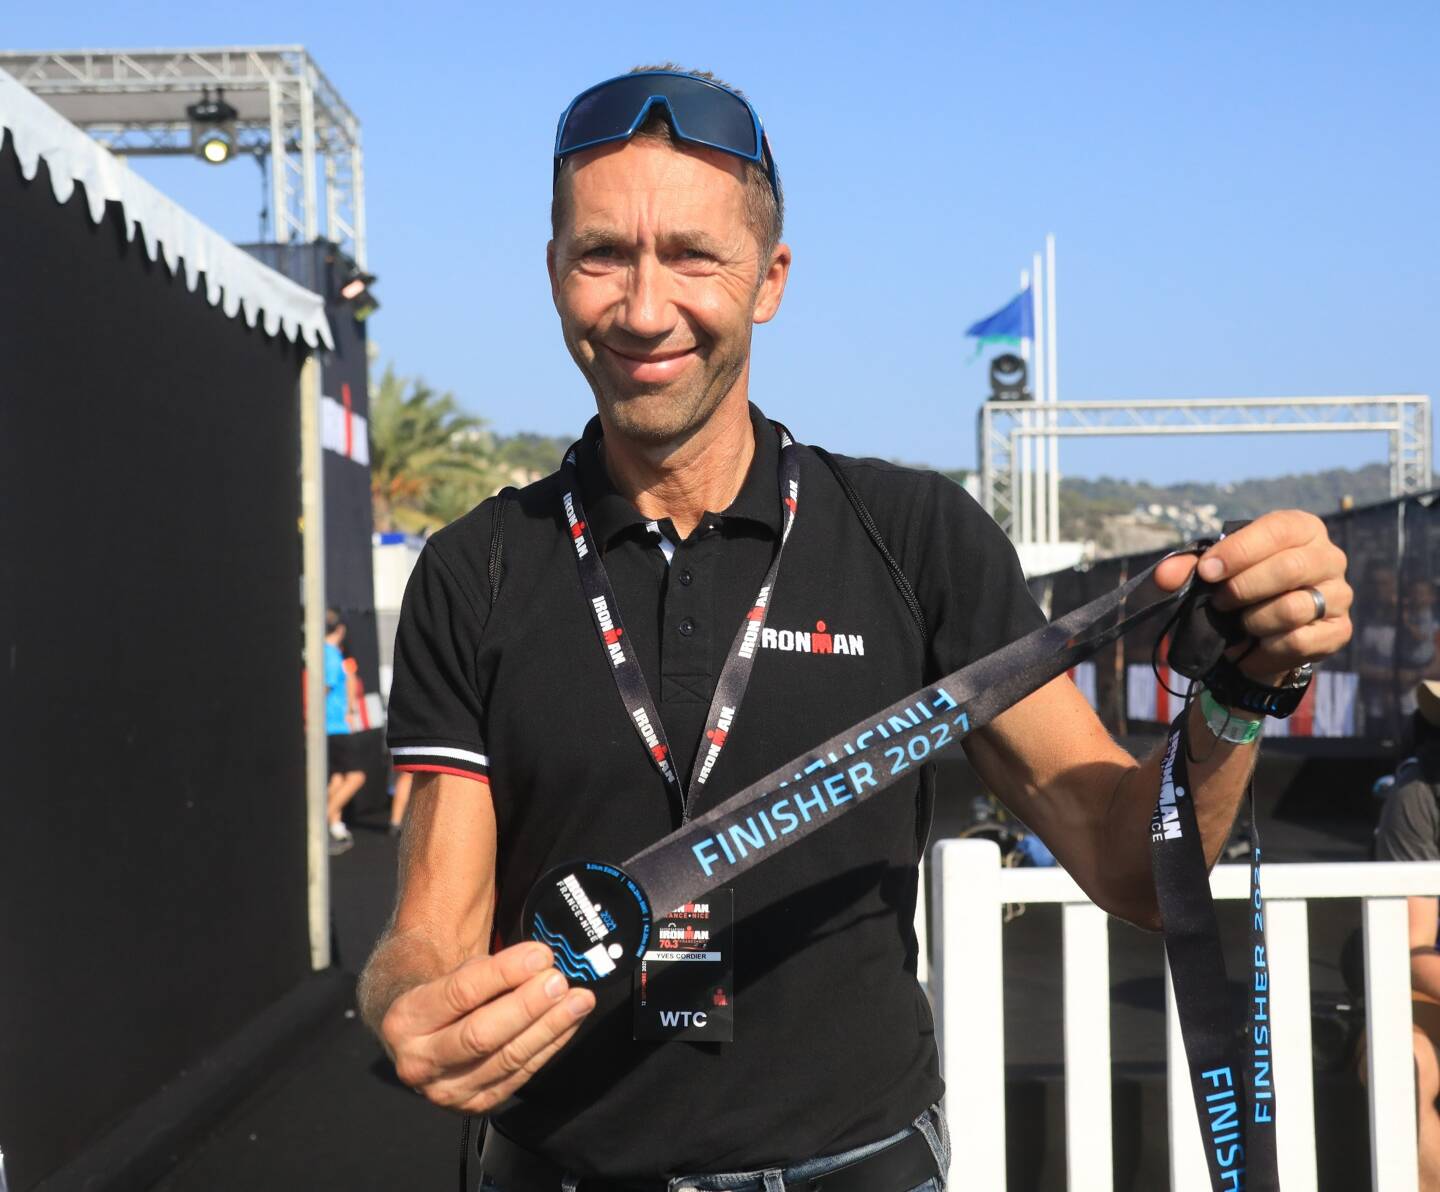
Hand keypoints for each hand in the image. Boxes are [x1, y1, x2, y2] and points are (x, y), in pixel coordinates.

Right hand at [380, 941, 594, 1113]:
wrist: (419, 1039)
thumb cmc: (442, 998)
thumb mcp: (450, 975)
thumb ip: (489, 972)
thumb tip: (538, 964)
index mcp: (405, 1020)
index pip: (460, 993)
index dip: (504, 973)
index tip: (540, 956)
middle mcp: (419, 1062)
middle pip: (480, 1034)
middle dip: (526, 1006)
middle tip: (558, 982)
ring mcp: (446, 1091)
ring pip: (505, 1059)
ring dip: (548, 1027)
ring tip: (577, 1001)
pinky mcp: (475, 1106)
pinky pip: (519, 1076)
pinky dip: (549, 1047)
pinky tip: (568, 1024)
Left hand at [1153, 510, 1352, 683]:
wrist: (1261, 635)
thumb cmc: (1240, 587)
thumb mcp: (1215, 571)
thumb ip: (1187, 568)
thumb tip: (1163, 576)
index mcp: (1301, 528)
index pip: (1277, 530)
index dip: (1239, 551)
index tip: (1208, 571)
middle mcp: (1329, 557)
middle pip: (1289, 569)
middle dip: (1243, 588)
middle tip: (1220, 602)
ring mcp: (1340, 595)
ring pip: (1293, 609)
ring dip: (1253, 621)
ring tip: (1240, 624)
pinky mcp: (1340, 631)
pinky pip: (1299, 642)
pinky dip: (1265, 650)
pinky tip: (1252, 648)